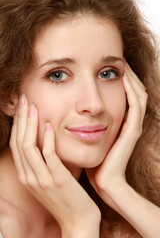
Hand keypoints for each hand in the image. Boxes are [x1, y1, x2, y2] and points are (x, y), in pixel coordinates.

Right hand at [9, 97, 100, 237]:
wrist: (78, 221)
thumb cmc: (66, 198)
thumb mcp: (49, 180)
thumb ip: (43, 163)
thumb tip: (45, 140)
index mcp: (26, 176)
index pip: (16, 145)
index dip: (18, 125)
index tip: (22, 108)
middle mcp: (29, 177)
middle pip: (19, 142)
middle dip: (20, 119)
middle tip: (23, 100)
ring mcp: (42, 179)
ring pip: (29, 146)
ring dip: (30, 124)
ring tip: (34, 107)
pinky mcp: (57, 179)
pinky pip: (49, 155)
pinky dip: (48, 139)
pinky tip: (50, 126)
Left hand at [85, 62, 147, 205]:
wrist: (104, 181)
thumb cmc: (94, 160)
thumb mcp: (90, 139)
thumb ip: (86, 125)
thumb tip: (72, 112)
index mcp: (121, 123)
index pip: (126, 95)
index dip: (121, 80)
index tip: (109, 66)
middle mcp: (130, 122)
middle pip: (135, 91)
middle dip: (128, 75)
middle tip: (119, 60)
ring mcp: (133, 126)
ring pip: (138, 95)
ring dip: (131, 78)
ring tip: (122, 64)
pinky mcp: (133, 131)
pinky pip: (136, 105)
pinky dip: (131, 90)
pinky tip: (123, 77)